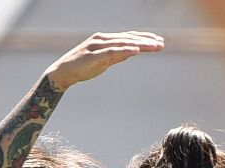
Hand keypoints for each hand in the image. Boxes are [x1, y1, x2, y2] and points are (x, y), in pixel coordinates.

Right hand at [45, 31, 164, 91]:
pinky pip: (111, 52)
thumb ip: (116, 56)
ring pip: (123, 43)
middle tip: (162, 44)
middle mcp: (102, 39)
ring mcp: (97, 46)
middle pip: (129, 38)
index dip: (144, 38)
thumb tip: (131, 52)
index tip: (158, 41)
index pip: (128, 37)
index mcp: (105, 40)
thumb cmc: (82, 67)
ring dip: (140, 44)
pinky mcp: (93, 56)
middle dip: (146, 41)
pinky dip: (124, 50)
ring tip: (154, 46)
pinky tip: (135, 50)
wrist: (62, 73)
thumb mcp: (103, 61)